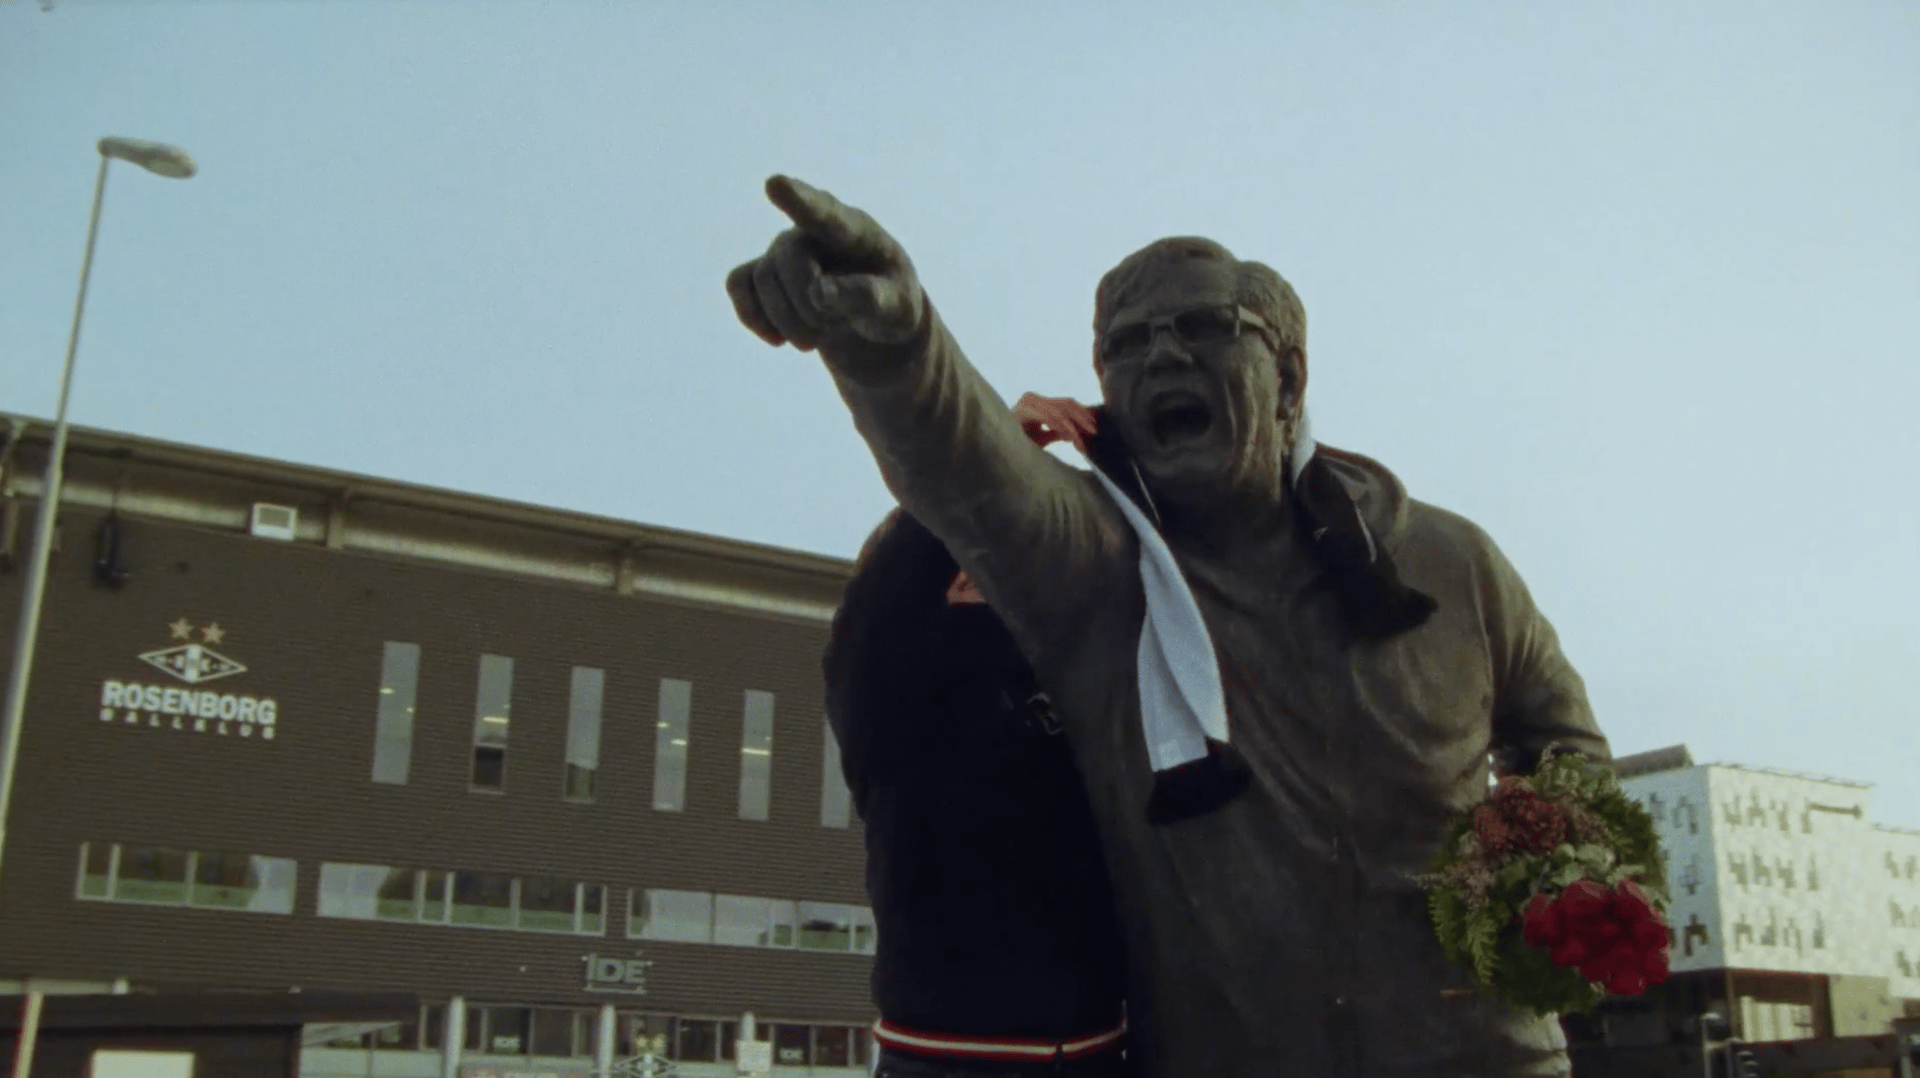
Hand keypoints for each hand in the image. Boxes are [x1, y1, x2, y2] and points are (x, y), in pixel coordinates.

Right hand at [725, 175, 926, 353]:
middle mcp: (812, 231)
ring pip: (763, 280)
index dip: (800, 200)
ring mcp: (783, 248)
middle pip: (790, 260)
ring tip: (820, 334)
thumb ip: (870, 299)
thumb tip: (820, 293)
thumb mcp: (899, 310)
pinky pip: (738, 284)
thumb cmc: (890, 306)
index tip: (775, 184)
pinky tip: (779, 339)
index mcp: (855, 230)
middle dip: (810, 308)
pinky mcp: (761, 271)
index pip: (825, 214)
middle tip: (839, 328)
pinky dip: (754, 318)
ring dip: (791, 324)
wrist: (870, 320)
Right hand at [1012, 393, 1097, 451]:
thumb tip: (1079, 431)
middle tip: (1093, 432)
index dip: (1082, 413)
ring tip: (1078, 441)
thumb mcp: (1045, 437)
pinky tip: (1066, 436)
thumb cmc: (1019, 443)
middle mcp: (1034, 398)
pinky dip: (1058, 426)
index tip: (1094, 426)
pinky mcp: (1022, 410)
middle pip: (1066, 404)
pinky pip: (1046, 417)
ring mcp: (1027, 402)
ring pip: (1058, 411)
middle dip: (1082, 419)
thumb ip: (1060, 431)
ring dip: (1071, 428)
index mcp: (1040, 402)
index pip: (1067, 403)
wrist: (999, 449)